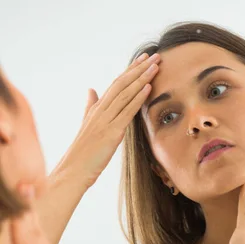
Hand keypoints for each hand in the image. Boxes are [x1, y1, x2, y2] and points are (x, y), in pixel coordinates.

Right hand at [54, 52, 160, 188]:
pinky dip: (138, 97)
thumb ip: (90, 107)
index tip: (142, 59)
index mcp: (96, 109)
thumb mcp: (86, 126)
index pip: (116, 84)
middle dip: (139, 68)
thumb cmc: (82, 154)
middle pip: (122, 83)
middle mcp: (100, 110)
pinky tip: (148, 87)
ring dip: (142, 77)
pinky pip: (126, 111)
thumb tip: (91, 90)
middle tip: (154, 55)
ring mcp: (105, 120)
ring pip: (126, 93)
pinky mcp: (111, 132)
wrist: (72, 171)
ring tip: (156, 65)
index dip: (130, 70)